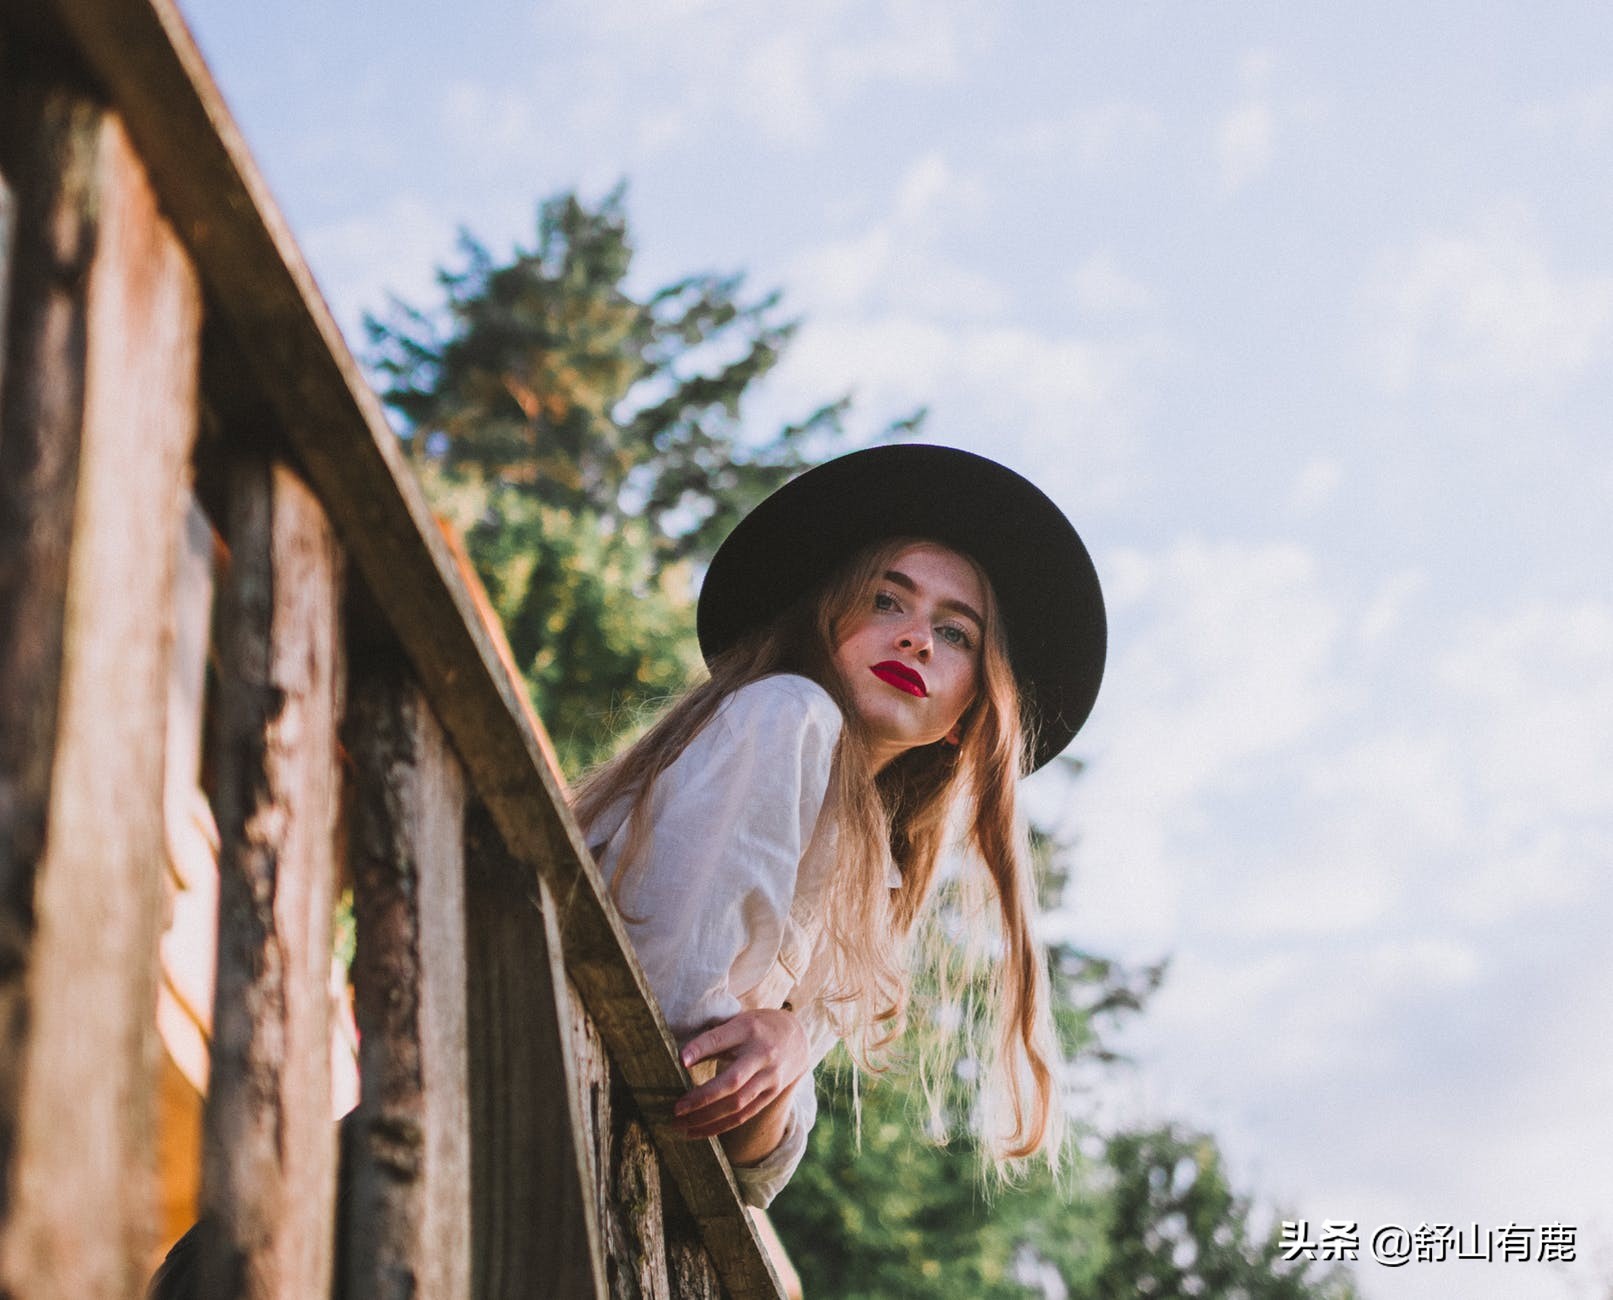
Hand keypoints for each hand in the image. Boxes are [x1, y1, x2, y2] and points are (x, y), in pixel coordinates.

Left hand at [671, 1008, 807, 1140]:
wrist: (796, 1038)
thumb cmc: (756, 1028)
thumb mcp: (737, 1022)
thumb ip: (713, 1038)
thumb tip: (681, 1059)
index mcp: (748, 1029)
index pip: (721, 1039)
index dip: (701, 1049)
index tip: (680, 1060)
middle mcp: (762, 1055)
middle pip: (732, 1081)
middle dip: (702, 1097)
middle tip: (676, 1108)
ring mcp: (770, 1078)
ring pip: (737, 1104)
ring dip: (707, 1118)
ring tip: (680, 1125)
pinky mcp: (771, 1095)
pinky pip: (743, 1115)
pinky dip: (719, 1126)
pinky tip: (698, 1131)